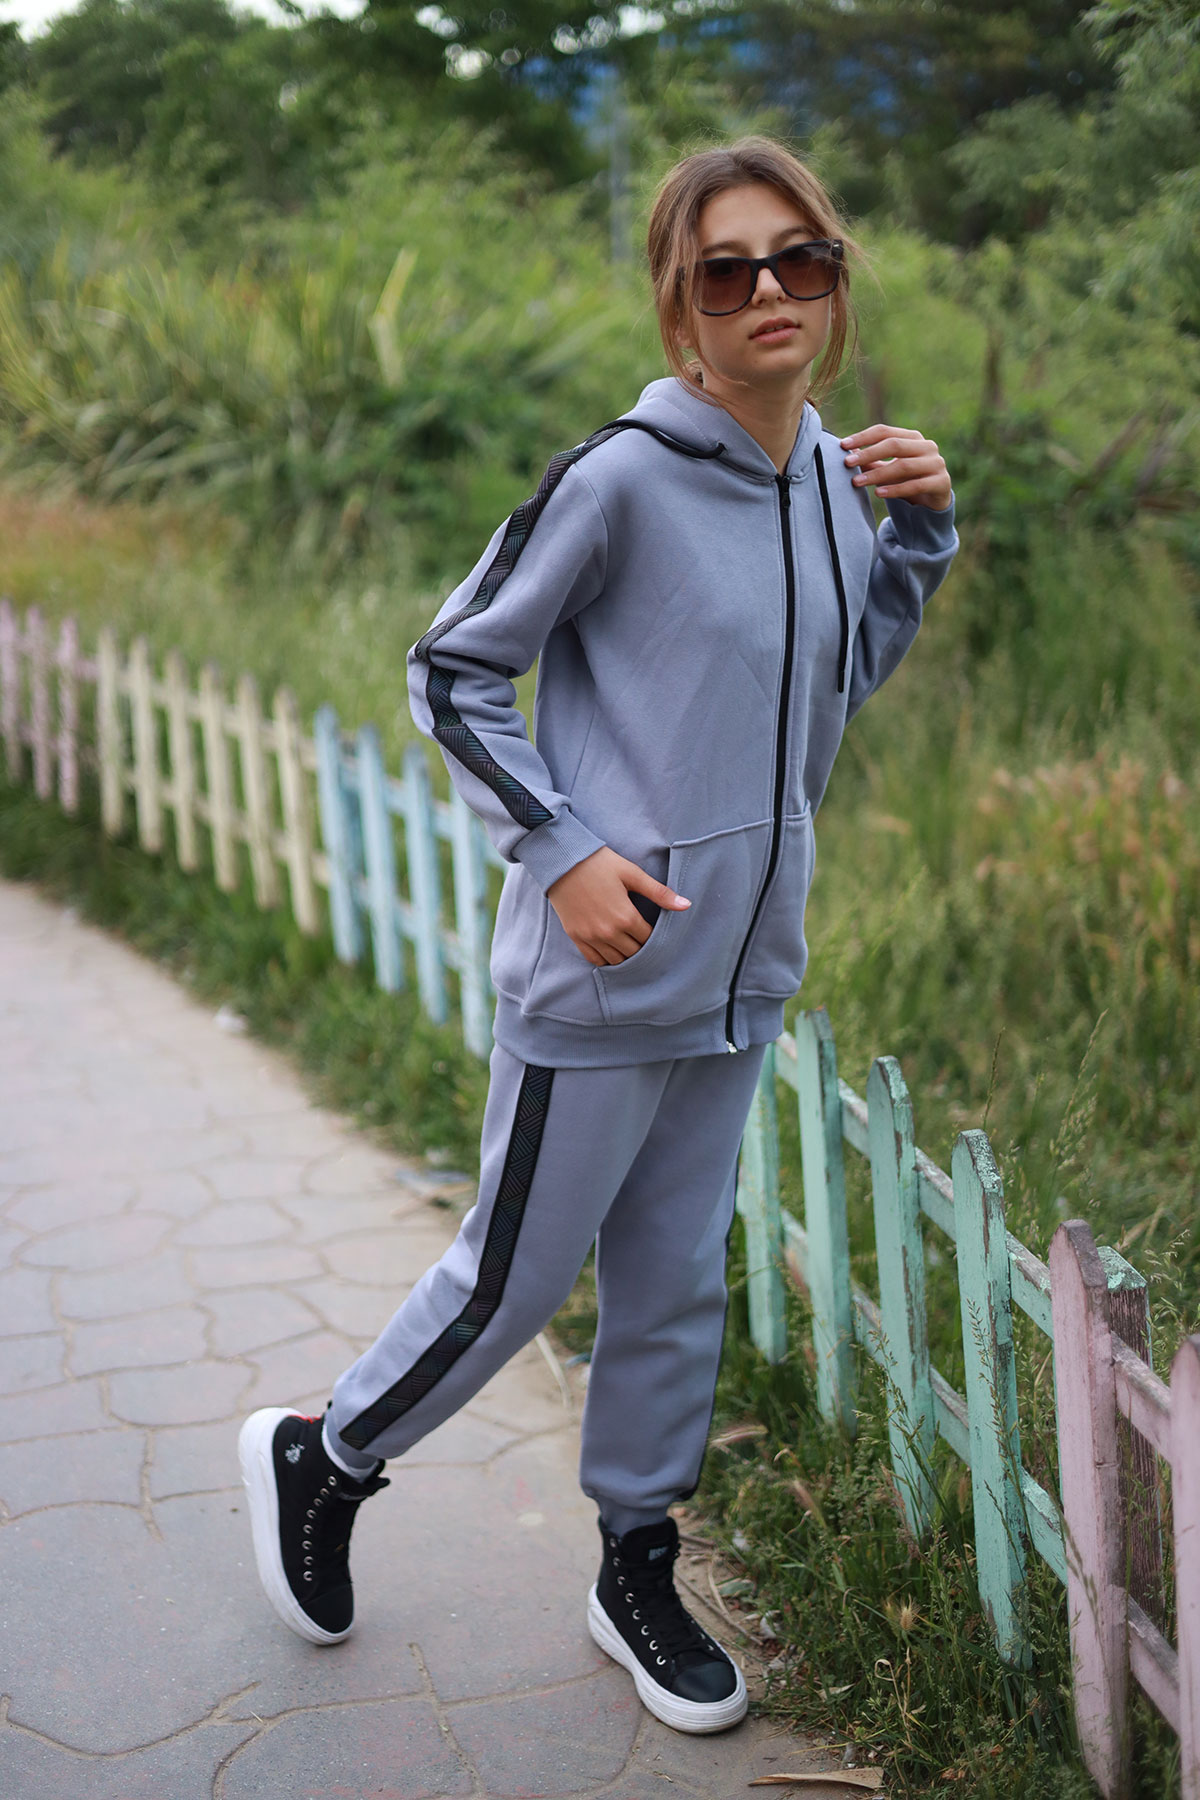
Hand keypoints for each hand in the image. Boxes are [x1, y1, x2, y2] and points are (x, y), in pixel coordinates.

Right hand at [547, 847, 690, 967]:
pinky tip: (611, 948)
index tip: (654, 930)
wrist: (562, 860)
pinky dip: (605, 958)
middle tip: (642, 937)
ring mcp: (591, 936)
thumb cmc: (599, 863)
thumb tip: (686, 905)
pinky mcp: (576, 936)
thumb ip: (659, 893)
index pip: (648, 939)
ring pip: (615, 960)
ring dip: (624, 954)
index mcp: (626, 917)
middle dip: (641, 947)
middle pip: (634, 953)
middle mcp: (609, 932)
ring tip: (628, 943)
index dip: (654, 936)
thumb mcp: (632, 874)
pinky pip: (594, 959)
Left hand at [840, 423, 952, 511]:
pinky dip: (895, 489)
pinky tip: (878, 493)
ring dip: (877, 474)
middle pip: (894, 445)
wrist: (934, 502)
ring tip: (857, 482)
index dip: (863, 437)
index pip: (885, 431)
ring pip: (903, 466)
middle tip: (847, 463)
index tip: (843, 445)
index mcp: (912, 438)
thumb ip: (871, 460)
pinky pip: (915, 485)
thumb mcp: (888, 469)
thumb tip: (847, 450)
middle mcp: (927, 446)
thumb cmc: (907, 481)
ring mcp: (936, 463)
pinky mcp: (941, 482)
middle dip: (868, 453)